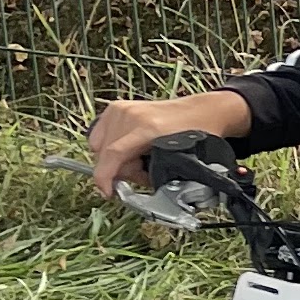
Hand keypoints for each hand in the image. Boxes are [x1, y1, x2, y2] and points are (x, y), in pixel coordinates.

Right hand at [87, 90, 249, 198]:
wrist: (201, 111)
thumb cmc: (194, 134)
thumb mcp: (178, 160)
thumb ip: (153, 175)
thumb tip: (130, 189)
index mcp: (147, 127)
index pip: (114, 154)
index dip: (105, 177)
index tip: (107, 192)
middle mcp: (131, 115)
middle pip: (105, 153)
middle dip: (120, 170)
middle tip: (142, 172)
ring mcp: (122, 109)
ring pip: (99, 145)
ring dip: (114, 159)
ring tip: (138, 160)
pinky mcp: (117, 107)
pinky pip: (99, 135)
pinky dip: (108, 147)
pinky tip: (128, 150)